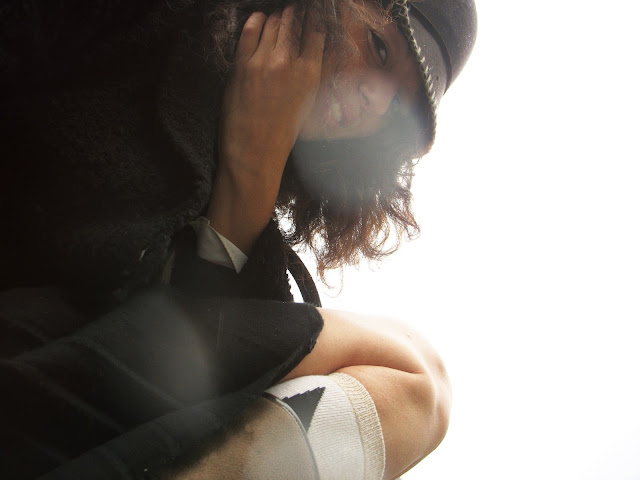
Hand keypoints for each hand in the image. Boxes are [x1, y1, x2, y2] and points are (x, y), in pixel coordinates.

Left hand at [218, 6, 324, 182]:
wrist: (253, 152)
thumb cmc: (282, 134)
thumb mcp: (307, 103)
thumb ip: (311, 74)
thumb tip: (313, 53)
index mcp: (311, 73)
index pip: (317, 31)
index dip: (314, 18)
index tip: (313, 13)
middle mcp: (290, 62)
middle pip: (294, 21)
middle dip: (296, 14)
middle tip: (295, 13)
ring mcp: (263, 61)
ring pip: (274, 22)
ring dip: (278, 17)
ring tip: (279, 18)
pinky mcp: (242, 64)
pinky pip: (250, 29)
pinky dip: (257, 20)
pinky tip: (260, 20)